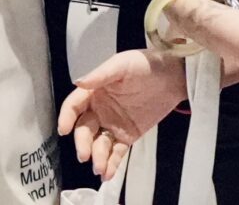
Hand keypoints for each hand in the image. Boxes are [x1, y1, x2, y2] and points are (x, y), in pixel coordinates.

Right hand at [57, 50, 185, 178]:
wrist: (174, 77)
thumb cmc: (145, 65)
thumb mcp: (122, 65)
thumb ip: (100, 75)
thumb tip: (78, 82)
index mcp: (94, 92)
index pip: (74, 106)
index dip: (67, 117)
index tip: (64, 130)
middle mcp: (100, 110)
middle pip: (84, 129)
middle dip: (83, 143)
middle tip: (85, 155)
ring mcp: (113, 124)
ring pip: (99, 143)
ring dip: (97, 157)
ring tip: (99, 168)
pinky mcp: (128, 135)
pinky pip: (117, 152)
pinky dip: (111, 163)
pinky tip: (107, 174)